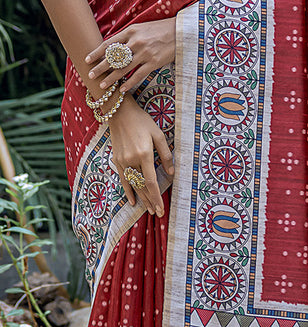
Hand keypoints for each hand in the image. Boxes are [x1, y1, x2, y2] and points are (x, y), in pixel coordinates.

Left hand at [86, 19, 175, 92]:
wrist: (179, 32)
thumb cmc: (159, 31)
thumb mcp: (141, 29)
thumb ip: (128, 38)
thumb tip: (115, 48)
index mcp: (130, 31)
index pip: (109, 43)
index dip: (97, 52)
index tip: (87, 59)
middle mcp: (135, 42)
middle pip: (114, 57)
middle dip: (100, 67)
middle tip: (90, 75)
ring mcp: (144, 53)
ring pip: (124, 68)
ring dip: (111, 78)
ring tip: (102, 85)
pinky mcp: (153, 63)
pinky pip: (138, 75)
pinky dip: (129, 83)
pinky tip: (121, 89)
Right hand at [108, 94, 173, 215]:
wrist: (119, 111)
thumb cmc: (141, 121)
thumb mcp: (158, 134)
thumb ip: (166, 154)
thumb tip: (171, 173)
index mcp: (144, 154)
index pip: (151, 182)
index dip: (157, 197)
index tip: (161, 208)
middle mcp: (132, 160)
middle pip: (142, 187)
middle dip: (150, 202)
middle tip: (157, 213)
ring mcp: (122, 161)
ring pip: (134, 185)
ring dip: (142, 199)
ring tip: (148, 210)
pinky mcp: (117, 160)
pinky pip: (123, 180)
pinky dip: (128, 191)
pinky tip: (132, 201)